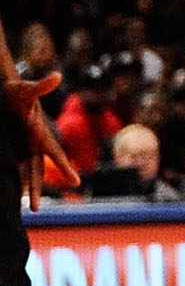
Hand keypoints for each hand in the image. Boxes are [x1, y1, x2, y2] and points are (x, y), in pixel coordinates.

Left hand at [4, 73, 76, 208]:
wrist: (5, 95)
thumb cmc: (16, 91)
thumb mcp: (25, 90)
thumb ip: (40, 86)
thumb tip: (57, 75)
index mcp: (40, 134)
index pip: (55, 153)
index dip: (64, 167)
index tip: (77, 182)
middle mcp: (33, 145)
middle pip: (37, 171)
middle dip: (35, 190)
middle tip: (33, 209)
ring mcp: (21, 149)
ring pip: (25, 174)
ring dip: (26, 190)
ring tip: (28, 209)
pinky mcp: (10, 151)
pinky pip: (13, 170)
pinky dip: (14, 181)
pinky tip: (13, 194)